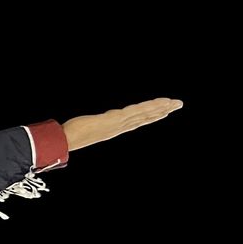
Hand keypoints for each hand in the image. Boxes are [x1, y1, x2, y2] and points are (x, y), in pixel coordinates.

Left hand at [61, 98, 182, 152]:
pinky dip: (149, 107)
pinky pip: (135, 111)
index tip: (164, 111)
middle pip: (145, 117)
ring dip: (160, 108)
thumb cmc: (70, 135)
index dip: (151, 116)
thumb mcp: (84, 128)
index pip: (137, 121)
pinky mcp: (114, 119)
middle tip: (179, 104)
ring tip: (175, 103)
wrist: (64, 141)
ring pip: (144, 114)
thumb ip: (91, 125)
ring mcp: (118, 124)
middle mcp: (119, 127)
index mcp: (115, 129)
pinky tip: (160, 102)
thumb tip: (86, 125)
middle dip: (162, 111)